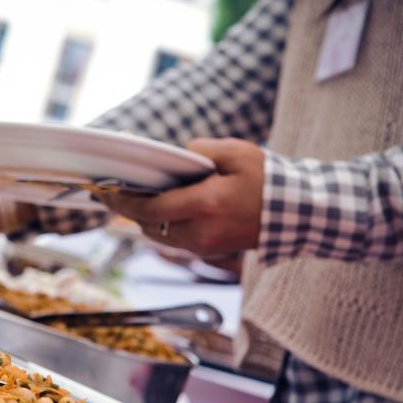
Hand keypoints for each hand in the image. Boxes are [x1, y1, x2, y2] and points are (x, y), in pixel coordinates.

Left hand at [100, 138, 263, 257]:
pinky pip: (173, 239)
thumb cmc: (268, 180)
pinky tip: (156, 207)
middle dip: (127, 209)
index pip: (151, 209)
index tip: (104, 190)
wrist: (297, 214)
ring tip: (129, 197)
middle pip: (148, 225)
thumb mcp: (236, 153)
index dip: (123, 201)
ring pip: (158, 235)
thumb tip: (175, 155)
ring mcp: (204, 246)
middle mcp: (201, 232)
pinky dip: (161, 224)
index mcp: (206, 205)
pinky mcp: (208, 251)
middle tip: (108, 192)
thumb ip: (200, 150)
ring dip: (143, 218)